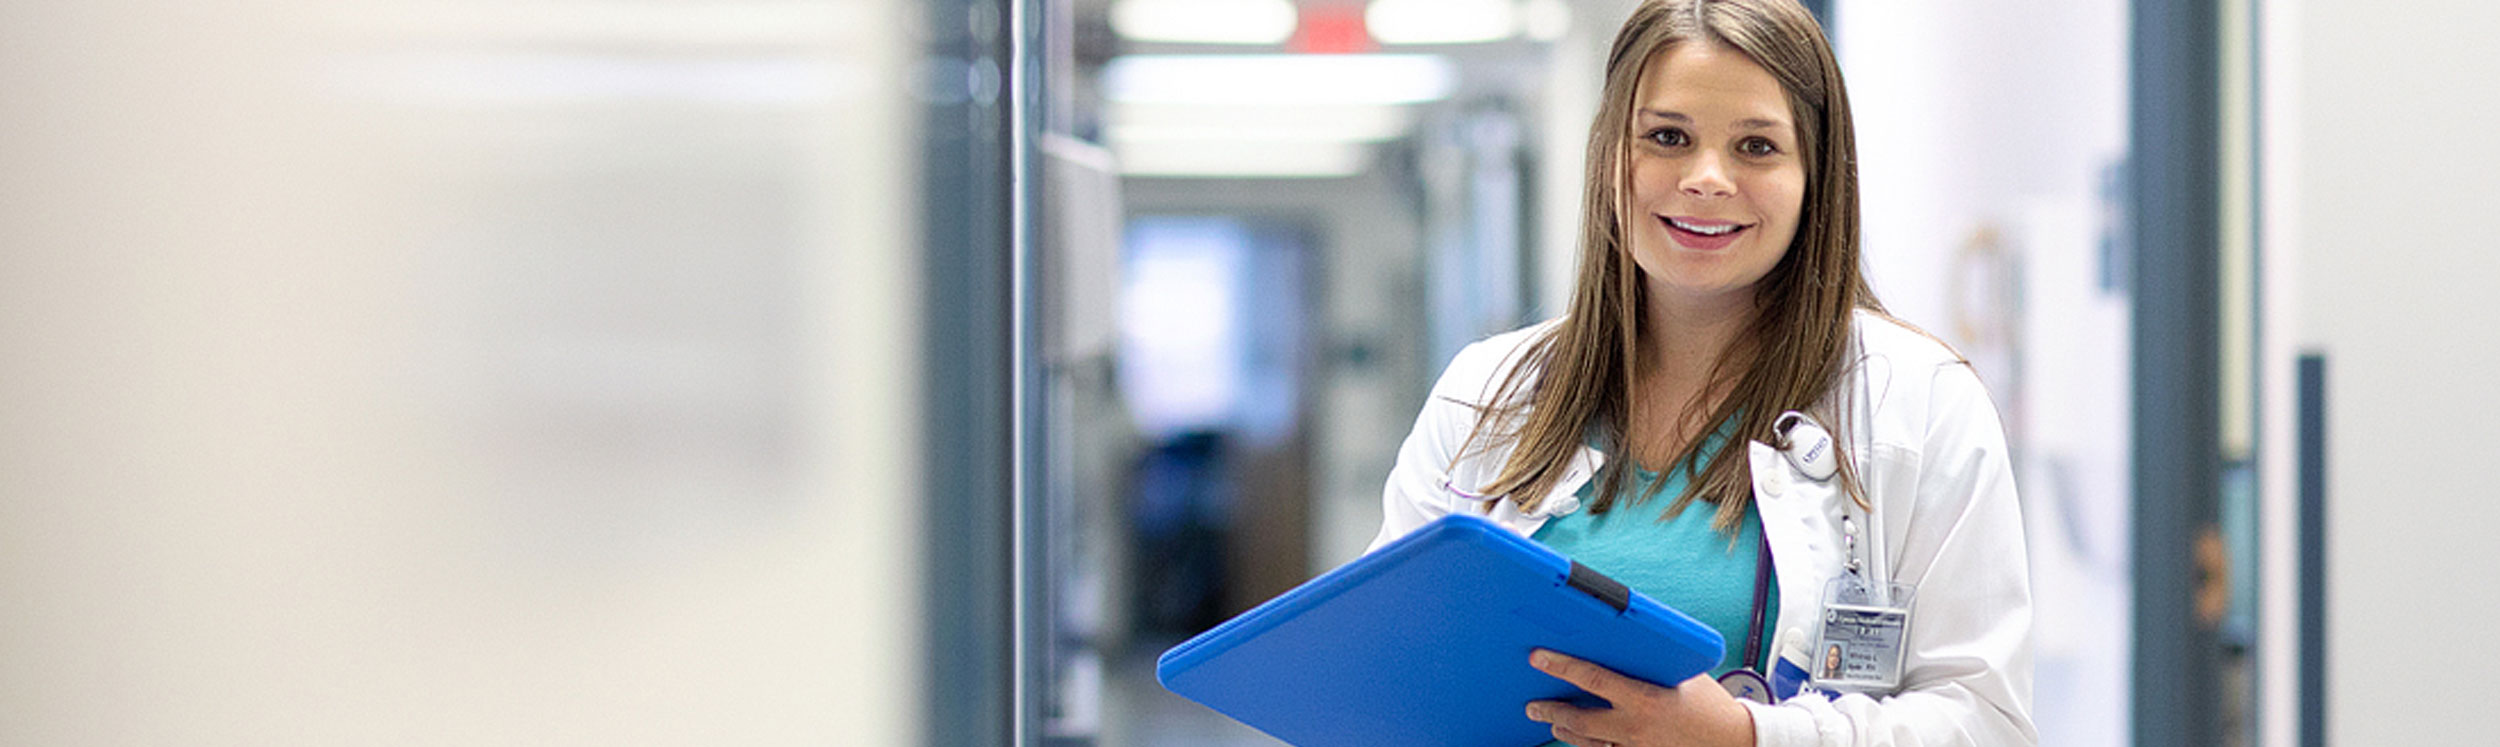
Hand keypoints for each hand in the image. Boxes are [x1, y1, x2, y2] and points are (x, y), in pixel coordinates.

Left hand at [1523, 649, 1755, 746]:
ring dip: (1566, 732)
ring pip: (1588, 744)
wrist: (1733, 741)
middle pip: (1579, 721)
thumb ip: (1651, 663)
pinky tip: (1582, 741)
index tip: (1539, 658)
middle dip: (1551, 711)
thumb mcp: (1682, 674)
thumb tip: (1625, 641)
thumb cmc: (1709, 704)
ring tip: (1552, 721)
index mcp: (1645, 698)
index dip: (1562, 667)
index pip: (1593, 679)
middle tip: (1532, 705)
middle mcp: (1635, 727)